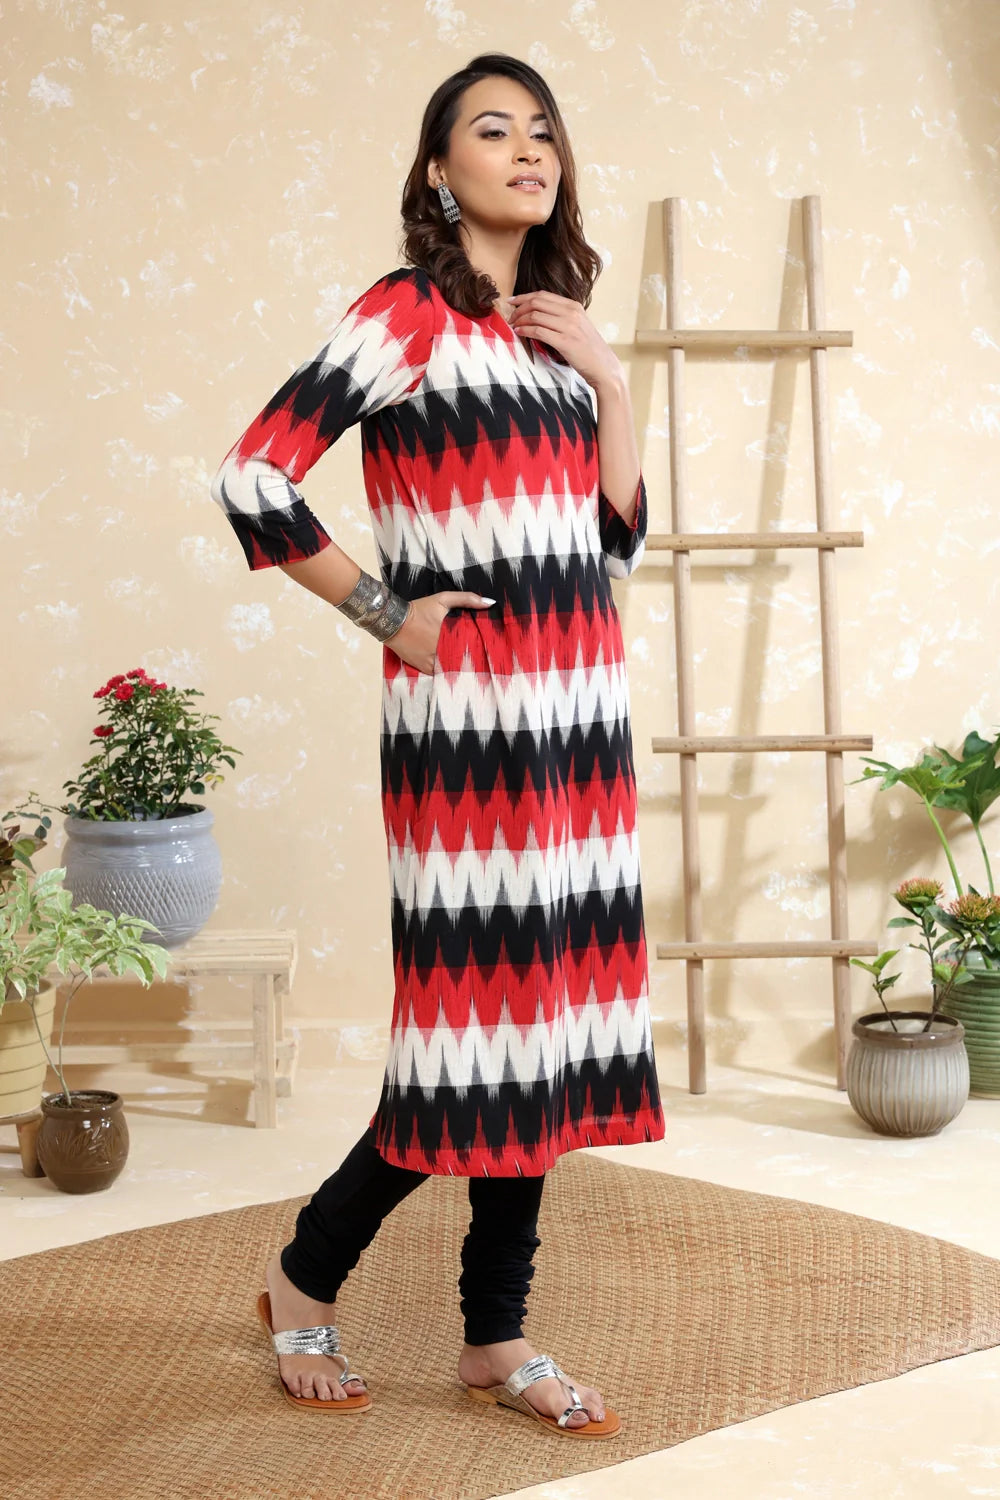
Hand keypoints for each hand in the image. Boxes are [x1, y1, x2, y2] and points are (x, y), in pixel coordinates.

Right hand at [388, 590, 493, 675]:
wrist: (392, 621)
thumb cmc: (419, 609)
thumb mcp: (443, 599)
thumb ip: (467, 599)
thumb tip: (490, 603)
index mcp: (450, 635)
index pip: (472, 646)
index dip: (480, 647)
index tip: (485, 646)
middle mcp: (442, 650)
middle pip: (463, 659)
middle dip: (469, 658)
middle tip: (477, 656)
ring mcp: (432, 661)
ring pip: (451, 668)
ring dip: (456, 666)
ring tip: (465, 664)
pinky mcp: (423, 668)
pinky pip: (438, 674)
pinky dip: (444, 672)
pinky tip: (450, 669)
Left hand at [507, 291, 623, 390]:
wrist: (604, 367)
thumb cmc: (588, 350)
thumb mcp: (578, 326)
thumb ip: (562, 317)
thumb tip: (539, 314)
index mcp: (574, 306)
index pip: (543, 295)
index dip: (524, 296)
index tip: (512, 301)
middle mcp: (572, 313)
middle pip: (537, 302)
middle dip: (519, 308)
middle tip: (510, 316)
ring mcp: (569, 326)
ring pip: (535, 315)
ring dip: (520, 319)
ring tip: (513, 326)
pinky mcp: (565, 341)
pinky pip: (538, 331)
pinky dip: (525, 330)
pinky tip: (520, 332)